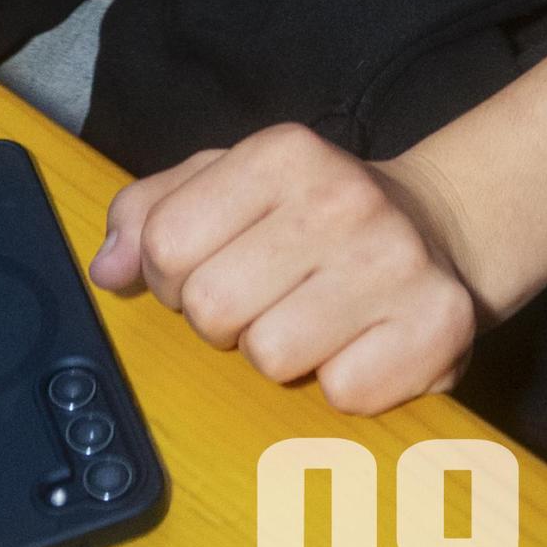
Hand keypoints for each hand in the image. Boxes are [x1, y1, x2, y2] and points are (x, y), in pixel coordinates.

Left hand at [89, 123, 479, 414]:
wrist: (438, 230)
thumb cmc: (311, 215)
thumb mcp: (228, 184)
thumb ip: (151, 212)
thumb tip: (108, 268)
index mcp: (284, 153)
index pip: (166, 243)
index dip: (171, 273)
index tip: (211, 266)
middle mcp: (345, 199)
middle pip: (210, 307)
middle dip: (223, 318)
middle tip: (266, 296)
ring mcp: (397, 263)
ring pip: (270, 357)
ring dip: (281, 353)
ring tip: (313, 319)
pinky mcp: (436, 326)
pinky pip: (341, 393)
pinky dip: (342, 383)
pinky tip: (359, 343)